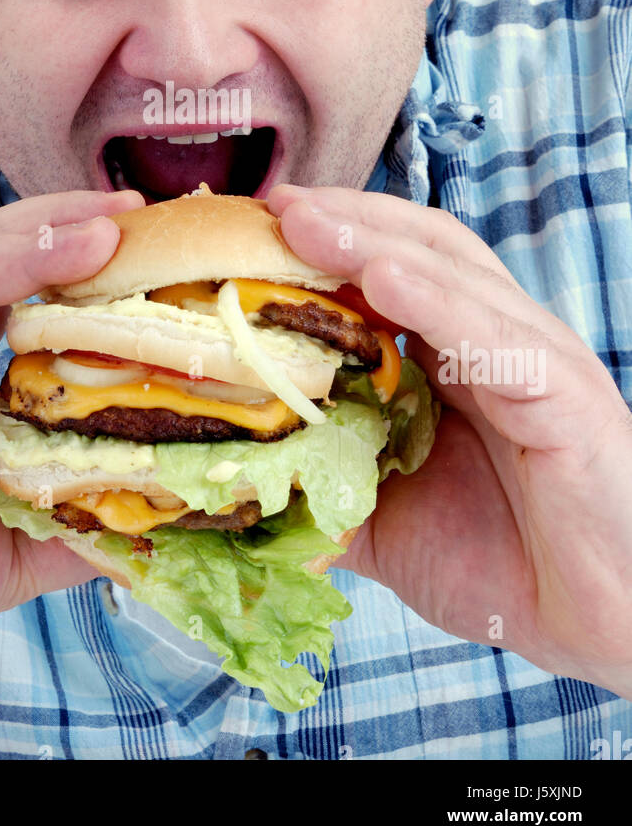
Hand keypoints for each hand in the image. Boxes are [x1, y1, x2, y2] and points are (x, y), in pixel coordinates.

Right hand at [0, 158, 143, 704]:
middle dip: (73, 233)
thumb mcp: (14, 548)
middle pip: (5, 263)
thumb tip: (175, 520)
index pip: (36, 298)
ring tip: (94, 225)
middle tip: (140, 216)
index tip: (159, 249)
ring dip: (24, 241)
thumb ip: (83, 525)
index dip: (93, 270)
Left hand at [267, 184, 631, 697]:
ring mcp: (534, 359)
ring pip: (452, 275)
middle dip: (341, 218)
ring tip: (303, 220)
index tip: (253, 223)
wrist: (602, 622)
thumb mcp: (383, 521)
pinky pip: (496, 339)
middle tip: (272, 203)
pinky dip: (437, 303)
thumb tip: (229, 483)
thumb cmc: (504, 563)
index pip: (388, 265)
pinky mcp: (564, 396)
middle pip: (417, 247)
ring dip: (371, 241)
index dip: (325, 238)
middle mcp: (495, 339)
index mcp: (456, 354)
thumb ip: (318, 489)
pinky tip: (385, 280)